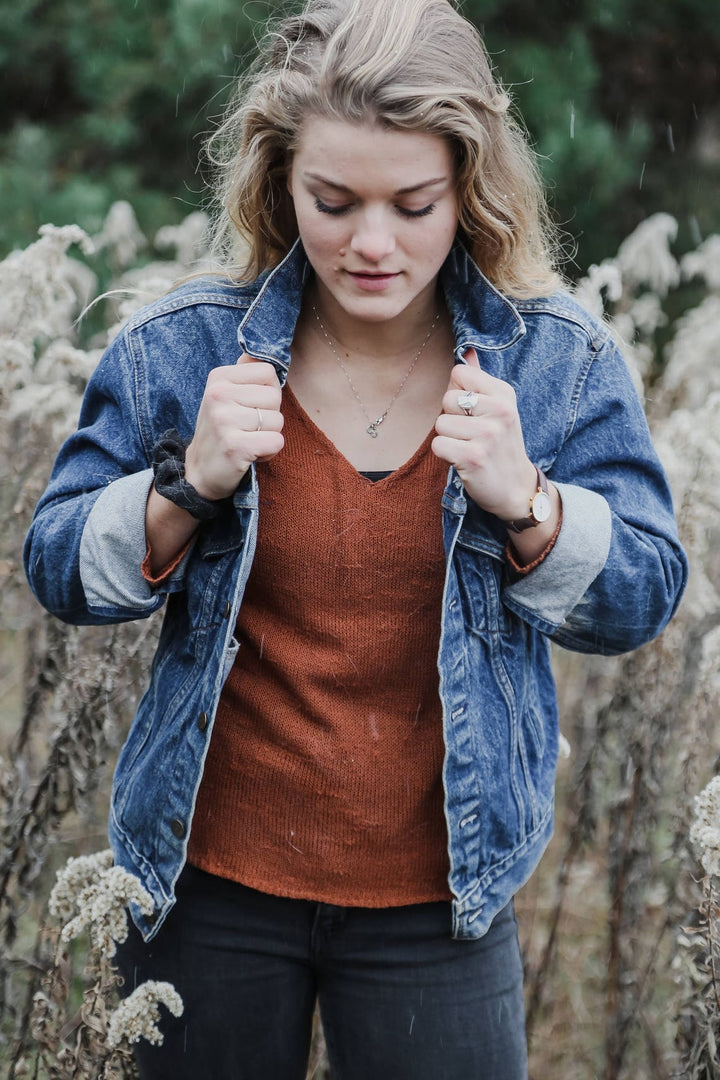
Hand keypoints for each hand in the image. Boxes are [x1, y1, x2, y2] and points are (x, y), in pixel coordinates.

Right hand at [184, 353, 284, 500]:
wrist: (199, 472)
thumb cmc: (220, 430)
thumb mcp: (224, 395)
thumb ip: (244, 372)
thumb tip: (260, 351)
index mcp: (218, 378)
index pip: (268, 372)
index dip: (268, 393)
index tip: (249, 407)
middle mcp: (218, 395)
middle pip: (275, 397)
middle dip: (269, 416)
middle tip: (247, 429)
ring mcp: (225, 420)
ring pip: (278, 421)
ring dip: (268, 436)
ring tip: (247, 441)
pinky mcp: (235, 446)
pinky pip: (276, 442)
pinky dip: (269, 453)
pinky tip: (250, 455)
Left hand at [431, 347, 537, 521]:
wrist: (516, 488)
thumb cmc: (501, 445)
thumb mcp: (499, 408)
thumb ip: (479, 381)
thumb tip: (467, 351)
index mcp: (504, 393)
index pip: (459, 373)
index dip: (457, 392)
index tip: (472, 411)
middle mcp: (499, 410)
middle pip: (446, 399)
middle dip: (452, 418)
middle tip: (471, 434)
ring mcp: (487, 434)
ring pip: (440, 423)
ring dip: (448, 438)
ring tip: (469, 447)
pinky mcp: (473, 457)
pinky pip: (438, 445)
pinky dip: (445, 455)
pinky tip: (463, 460)